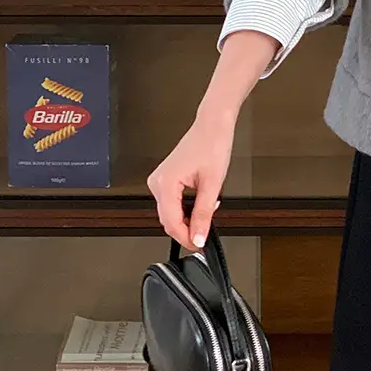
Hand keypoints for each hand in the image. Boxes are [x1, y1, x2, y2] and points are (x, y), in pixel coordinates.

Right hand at [147, 113, 234, 249]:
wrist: (213, 125)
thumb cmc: (212, 144)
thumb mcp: (212, 184)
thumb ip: (204, 214)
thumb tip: (199, 236)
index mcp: (165, 183)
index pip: (171, 222)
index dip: (186, 238)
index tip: (199, 245)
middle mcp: (157, 182)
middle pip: (168, 219)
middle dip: (187, 229)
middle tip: (205, 234)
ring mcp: (160, 180)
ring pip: (170, 213)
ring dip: (187, 219)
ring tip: (207, 213)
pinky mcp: (165, 179)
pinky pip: (172, 203)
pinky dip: (185, 209)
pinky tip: (199, 205)